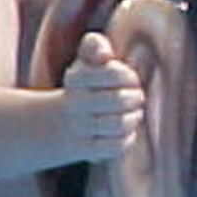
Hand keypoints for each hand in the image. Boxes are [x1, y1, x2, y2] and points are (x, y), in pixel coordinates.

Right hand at [60, 32, 144, 161]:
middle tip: (138, 96)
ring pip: (118, 124)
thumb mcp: (84, 60)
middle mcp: (75, 104)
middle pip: (117, 100)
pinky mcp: (87, 151)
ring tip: (135, 112)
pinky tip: (127, 131)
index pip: (111, 73)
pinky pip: (115, 147)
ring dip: (133, 118)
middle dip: (134, 97)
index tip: (130, 78)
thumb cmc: (85, 85)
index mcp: (76, 79)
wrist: (58, 124)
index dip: (127, 76)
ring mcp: (80, 129)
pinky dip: (127, 138)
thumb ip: (93, 46)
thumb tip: (104, 54)